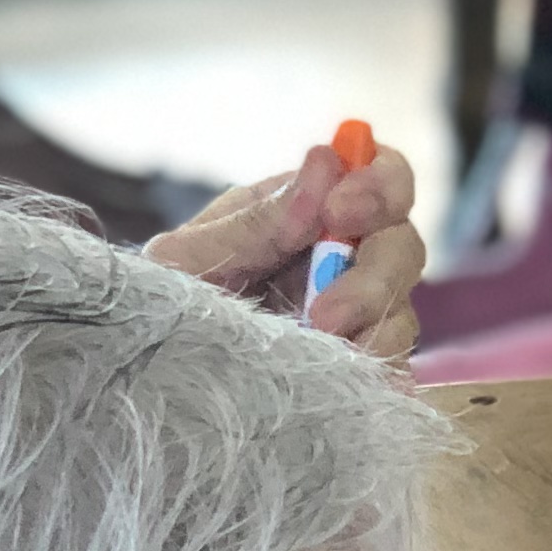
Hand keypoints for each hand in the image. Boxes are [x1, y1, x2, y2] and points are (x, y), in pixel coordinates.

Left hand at [146, 137, 423, 366]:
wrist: (149, 384)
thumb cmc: (162, 305)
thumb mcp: (188, 258)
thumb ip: (254, 220)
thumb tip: (324, 166)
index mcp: (305, 211)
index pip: (377, 175)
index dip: (377, 185)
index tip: (340, 212)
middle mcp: (342, 259)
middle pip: (402, 243)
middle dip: (376, 270)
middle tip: (323, 310)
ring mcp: (355, 318)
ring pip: (401, 309)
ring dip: (369, 325)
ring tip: (318, 344)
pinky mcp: (357, 370)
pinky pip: (390, 365)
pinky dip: (371, 367)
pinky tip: (335, 376)